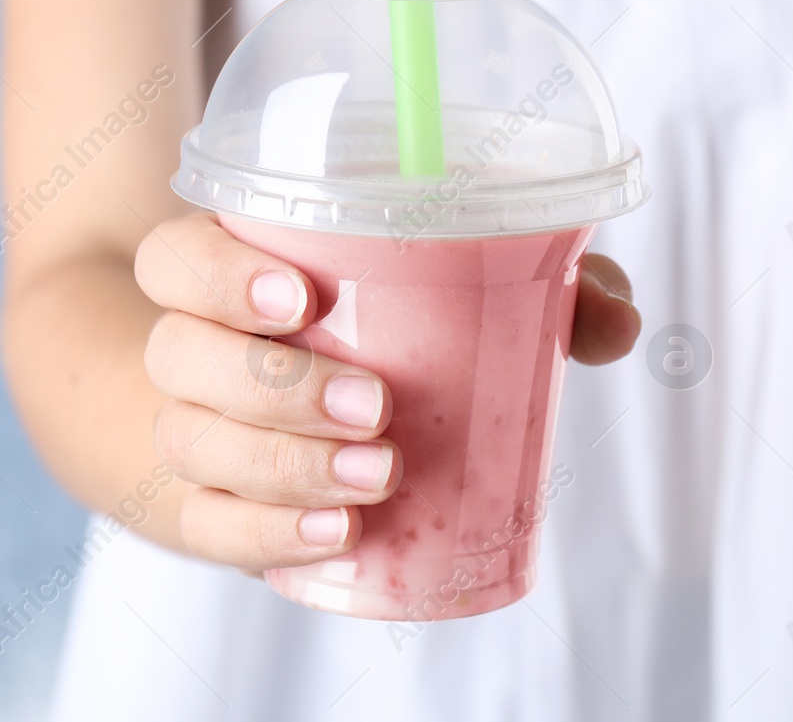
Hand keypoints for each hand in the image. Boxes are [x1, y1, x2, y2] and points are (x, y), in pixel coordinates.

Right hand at [135, 213, 641, 572]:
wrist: (281, 408)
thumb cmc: (382, 329)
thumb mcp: (465, 293)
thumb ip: (546, 289)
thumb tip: (615, 319)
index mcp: (232, 267)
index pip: (176, 256)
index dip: (219, 274)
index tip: (303, 298)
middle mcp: (194, 345)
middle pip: (181, 353)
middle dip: (277, 385)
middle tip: (376, 406)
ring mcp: (191, 430)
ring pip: (193, 442)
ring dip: (283, 466)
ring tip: (376, 477)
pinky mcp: (207, 508)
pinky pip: (208, 526)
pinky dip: (267, 535)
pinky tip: (336, 536)